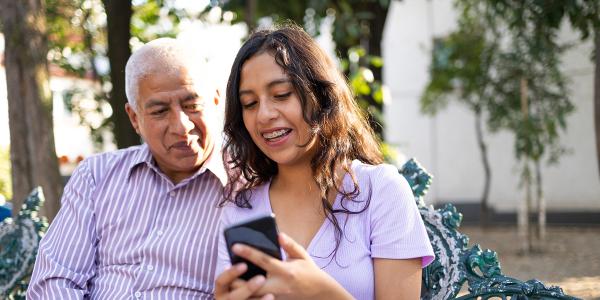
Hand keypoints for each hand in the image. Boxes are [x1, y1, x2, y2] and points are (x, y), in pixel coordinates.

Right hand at [214, 263, 272, 299]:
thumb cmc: (238, 290)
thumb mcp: (231, 282)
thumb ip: (236, 271)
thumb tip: (244, 252)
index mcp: (221, 289)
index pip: (221, 280)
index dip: (231, 273)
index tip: (244, 265)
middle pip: (234, 296)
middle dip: (248, 288)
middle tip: (261, 278)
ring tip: (271, 295)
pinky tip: (271, 299)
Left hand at [231, 233, 352, 299]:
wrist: (318, 293)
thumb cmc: (309, 271)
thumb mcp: (302, 256)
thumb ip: (290, 245)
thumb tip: (278, 235)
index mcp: (286, 271)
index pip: (264, 260)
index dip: (249, 252)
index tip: (235, 246)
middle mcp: (280, 285)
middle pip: (253, 283)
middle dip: (238, 277)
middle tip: (225, 268)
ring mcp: (276, 296)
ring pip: (253, 295)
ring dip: (240, 287)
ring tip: (229, 277)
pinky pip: (258, 299)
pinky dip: (248, 293)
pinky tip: (239, 286)